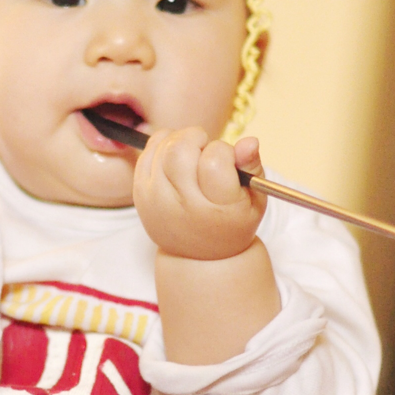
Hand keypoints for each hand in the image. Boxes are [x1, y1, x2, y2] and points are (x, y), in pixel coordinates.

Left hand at [133, 130, 266, 260]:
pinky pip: (147, 150)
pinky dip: (164, 144)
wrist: (197, 255)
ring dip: (181, 140)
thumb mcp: (254, 201)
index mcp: (215, 210)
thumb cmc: (231, 222)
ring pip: (163, 145)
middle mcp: (181, 205)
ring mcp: (156, 199)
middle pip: (180, 149)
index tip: (227, 162)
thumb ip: (252, 167)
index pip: (214, 161)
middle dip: (197, 138)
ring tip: (193, 156)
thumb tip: (249, 141)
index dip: (223, 151)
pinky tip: (177, 159)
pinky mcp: (140, 193)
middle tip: (206, 151)